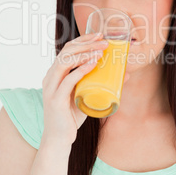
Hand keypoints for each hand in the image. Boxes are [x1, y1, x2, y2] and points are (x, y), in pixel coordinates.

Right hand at [41, 32, 109, 149]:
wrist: (59, 139)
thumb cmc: (72, 115)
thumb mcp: (86, 95)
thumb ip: (100, 83)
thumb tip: (125, 74)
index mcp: (56, 73)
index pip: (68, 49)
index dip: (83, 40)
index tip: (100, 35)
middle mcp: (50, 77)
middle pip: (66, 51)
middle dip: (86, 43)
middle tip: (104, 41)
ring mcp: (51, 88)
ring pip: (65, 62)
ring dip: (84, 53)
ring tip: (101, 51)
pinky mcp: (55, 99)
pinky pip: (68, 80)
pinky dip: (81, 70)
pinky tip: (93, 63)